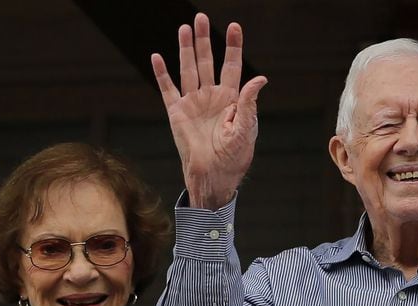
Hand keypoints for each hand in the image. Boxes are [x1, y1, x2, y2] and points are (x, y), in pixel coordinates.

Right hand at [151, 13, 266, 209]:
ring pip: (188, 69)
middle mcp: (211, 97)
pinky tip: (157, 57)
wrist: (214, 175)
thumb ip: (249, 102)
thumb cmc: (234, 157)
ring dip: (186, 49)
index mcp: (231, 99)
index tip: (234, 26)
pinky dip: (162, 74)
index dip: (233, 46)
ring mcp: (193, 103)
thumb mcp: (246, 129)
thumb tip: (261, 78)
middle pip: (207, 61)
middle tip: (201, 17)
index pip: (232, 65)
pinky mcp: (177, 113)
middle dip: (205, 40)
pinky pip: (168, 89)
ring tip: (184, 28)